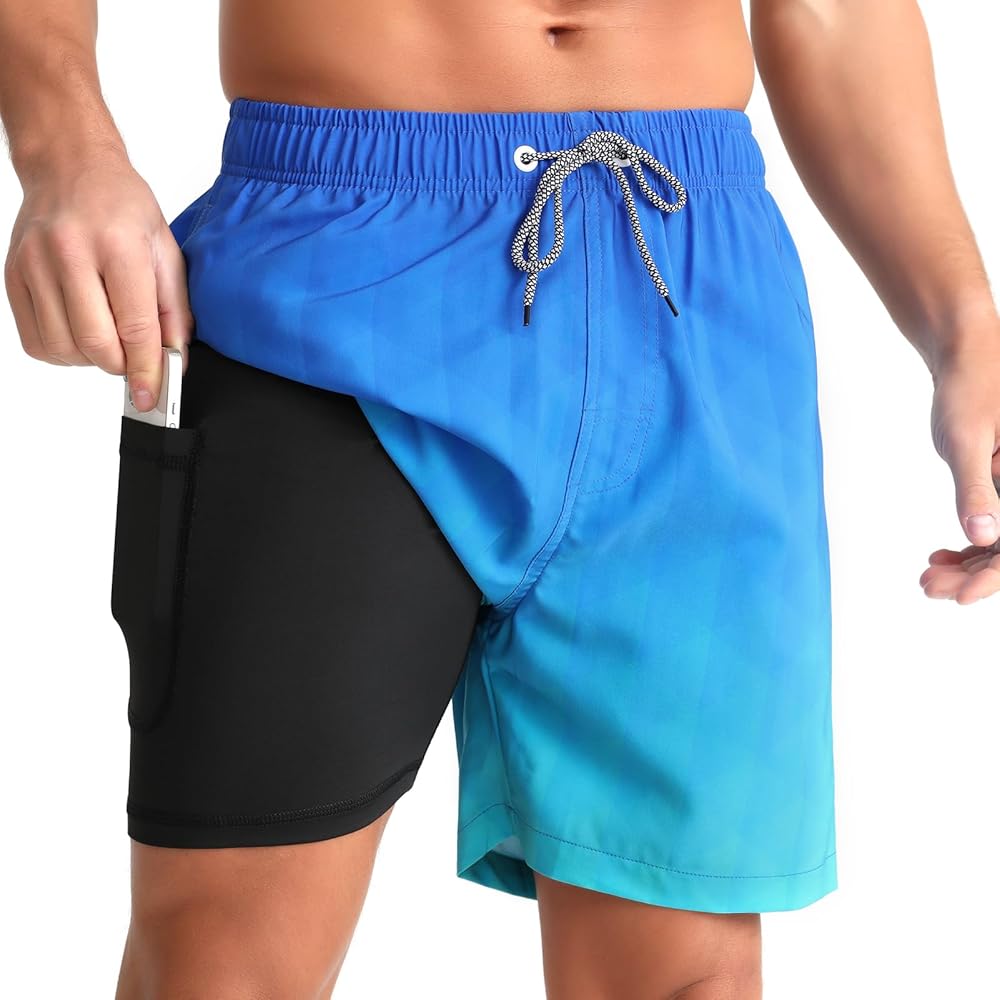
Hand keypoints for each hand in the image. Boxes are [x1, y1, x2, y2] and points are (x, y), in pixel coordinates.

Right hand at [3, 147, 191, 410]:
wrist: (69, 167)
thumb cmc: (121, 205)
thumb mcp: (165, 250)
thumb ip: (173, 310)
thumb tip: (173, 361)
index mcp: (117, 244)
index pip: (135, 326)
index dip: (146, 369)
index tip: (153, 396)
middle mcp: (70, 252)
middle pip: (96, 342)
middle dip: (121, 366)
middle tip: (133, 358)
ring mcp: (34, 264)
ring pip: (65, 348)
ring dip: (92, 359)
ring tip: (107, 335)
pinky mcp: (13, 276)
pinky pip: (36, 341)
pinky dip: (63, 351)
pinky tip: (80, 330)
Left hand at [921, 338, 999, 602]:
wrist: (968, 356)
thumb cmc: (970, 388)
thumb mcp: (966, 440)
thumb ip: (976, 489)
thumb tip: (984, 538)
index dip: (994, 578)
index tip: (959, 597)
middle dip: (974, 575)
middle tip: (928, 586)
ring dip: (969, 565)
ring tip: (927, 575)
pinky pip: (996, 526)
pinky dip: (969, 546)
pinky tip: (938, 555)